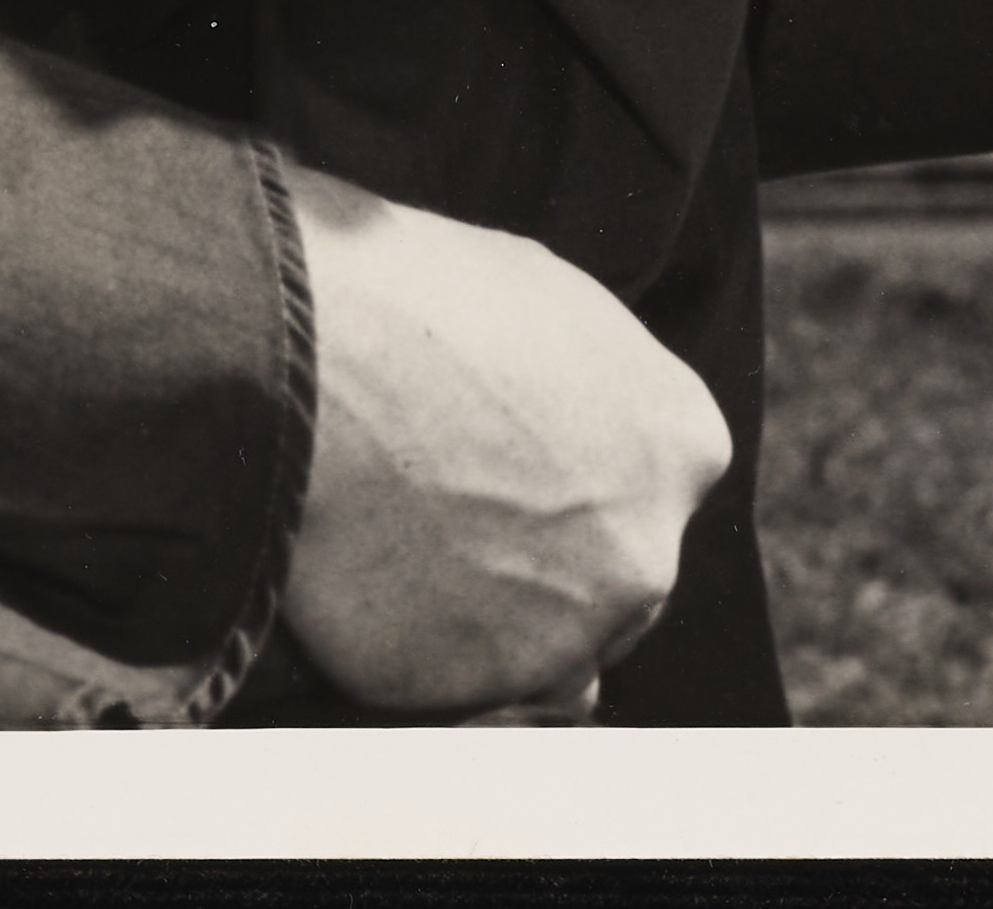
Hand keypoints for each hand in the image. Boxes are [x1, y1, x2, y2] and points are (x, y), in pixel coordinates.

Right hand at [273, 163, 731, 718]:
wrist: (310, 367)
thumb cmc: (421, 303)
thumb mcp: (546, 297)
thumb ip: (591, 375)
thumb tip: (569, 399)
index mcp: (682, 442)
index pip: (661, 487)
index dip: (591, 483)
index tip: (531, 473)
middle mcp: (646, 553)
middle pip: (617, 582)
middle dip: (558, 566)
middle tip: (467, 524)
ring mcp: (565, 633)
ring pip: (553, 663)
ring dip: (505, 635)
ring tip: (421, 575)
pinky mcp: (474, 691)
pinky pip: (459, 694)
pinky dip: (423, 662)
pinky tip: (373, 597)